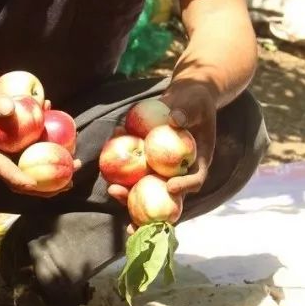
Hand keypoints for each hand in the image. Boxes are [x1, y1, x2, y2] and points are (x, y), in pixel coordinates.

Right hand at [0, 65, 78, 197]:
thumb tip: (9, 110)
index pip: (0, 168)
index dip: (18, 179)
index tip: (36, 184)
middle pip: (19, 173)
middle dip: (44, 183)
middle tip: (68, 181)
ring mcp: (5, 142)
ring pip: (31, 160)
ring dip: (53, 164)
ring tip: (76, 163)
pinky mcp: (13, 133)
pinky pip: (34, 142)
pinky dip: (50, 141)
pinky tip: (67, 134)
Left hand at [107, 79, 215, 211]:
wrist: (181, 98)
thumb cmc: (194, 100)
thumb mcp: (194, 102)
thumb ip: (187, 111)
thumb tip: (175, 119)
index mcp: (198, 161)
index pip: (196, 179)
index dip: (185, 186)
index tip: (171, 186)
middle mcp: (180, 170)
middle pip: (168, 193)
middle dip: (152, 205)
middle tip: (137, 206)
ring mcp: (162, 167)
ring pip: (147, 186)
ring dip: (129, 192)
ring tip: (112, 190)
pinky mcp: (147, 160)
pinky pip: (133, 167)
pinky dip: (119, 166)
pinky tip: (106, 159)